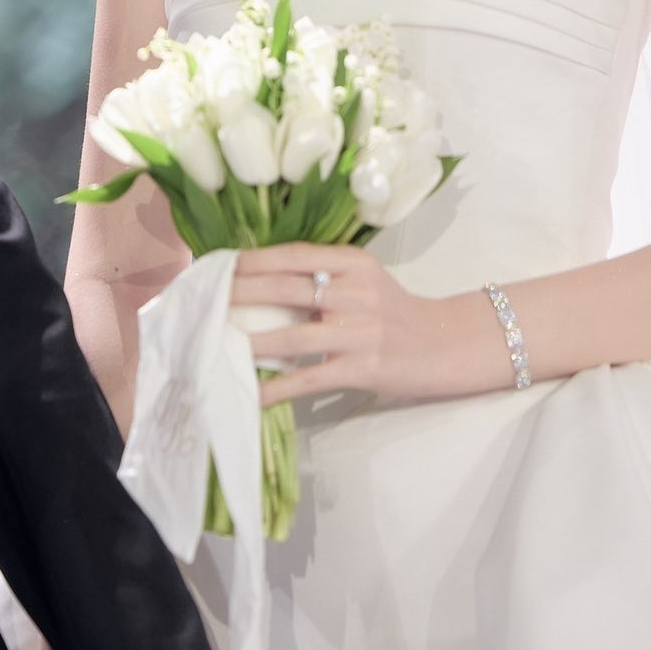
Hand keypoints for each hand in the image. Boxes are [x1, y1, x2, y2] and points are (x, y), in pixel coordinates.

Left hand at [231, 243, 455, 406]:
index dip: (252, 260)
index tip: (218, 265)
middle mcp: (356, 291)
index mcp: (353, 263)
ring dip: (250, 341)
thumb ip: (322, 275)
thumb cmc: (394, 312)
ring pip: (293, 335)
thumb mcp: (364, 280)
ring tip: (215, 344)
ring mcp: (361, 331)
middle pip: (286, 289)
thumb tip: (259, 280)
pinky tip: (252, 394)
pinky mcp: (364, 367)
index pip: (293, 255)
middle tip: (206, 300)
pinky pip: (310, 377)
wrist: (444, 344)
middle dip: (240, 294)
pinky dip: (277, 388)